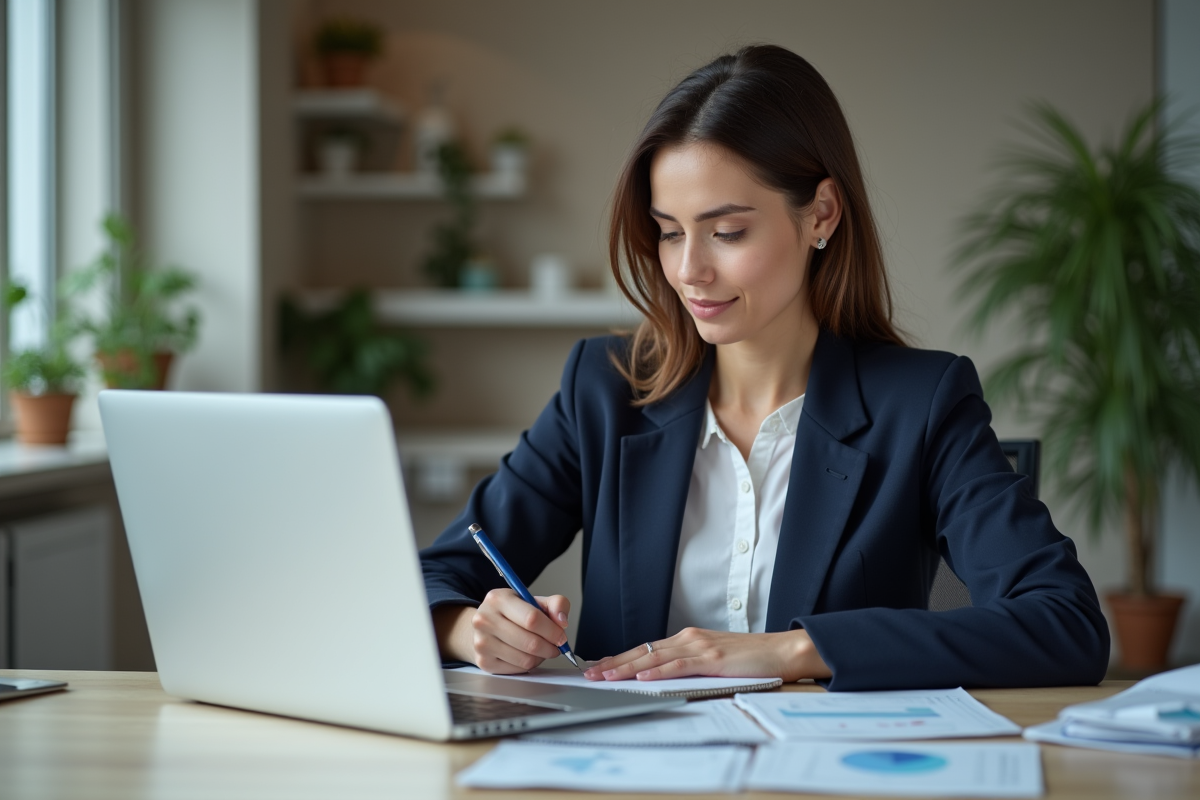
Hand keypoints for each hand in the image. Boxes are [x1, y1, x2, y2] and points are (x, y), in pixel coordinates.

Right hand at [432, 590, 571, 674]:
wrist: (484, 625)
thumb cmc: (511, 613)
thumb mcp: (532, 600)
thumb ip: (555, 604)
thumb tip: (562, 621)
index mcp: (498, 599)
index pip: (532, 619)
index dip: (552, 631)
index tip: (561, 636)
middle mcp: (485, 620)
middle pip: (530, 642)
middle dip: (550, 647)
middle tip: (555, 646)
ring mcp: (482, 642)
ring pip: (525, 659)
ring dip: (541, 657)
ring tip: (541, 649)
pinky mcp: (484, 662)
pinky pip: (518, 669)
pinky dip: (529, 664)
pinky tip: (527, 655)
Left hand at [582, 627, 830, 683]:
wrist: (782, 650)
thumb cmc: (751, 659)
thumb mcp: (714, 659)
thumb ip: (690, 665)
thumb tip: (664, 678)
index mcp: (689, 638)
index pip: (647, 648)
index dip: (621, 657)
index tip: (600, 666)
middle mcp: (689, 638)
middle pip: (643, 650)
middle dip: (614, 662)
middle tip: (591, 673)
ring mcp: (700, 646)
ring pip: (654, 657)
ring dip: (627, 667)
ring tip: (605, 676)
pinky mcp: (712, 658)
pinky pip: (678, 665)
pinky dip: (658, 670)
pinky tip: (641, 675)